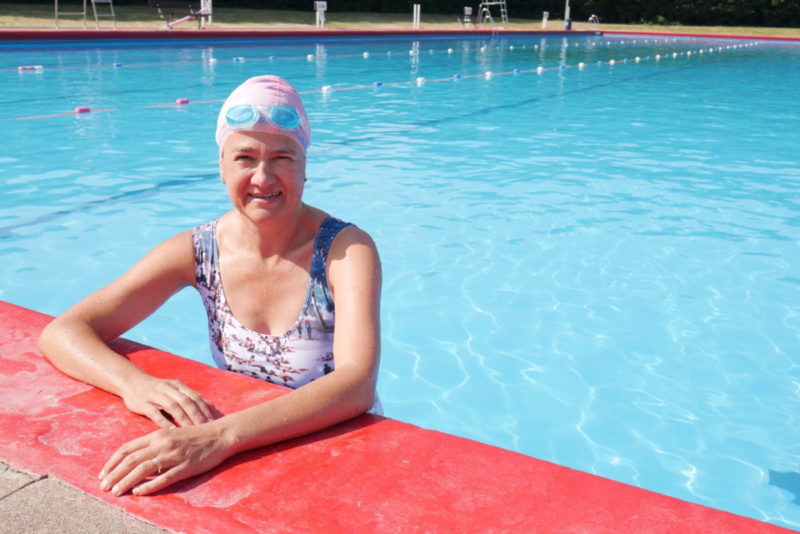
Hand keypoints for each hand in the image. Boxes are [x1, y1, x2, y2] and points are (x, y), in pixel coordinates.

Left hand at [99, 424, 229, 495]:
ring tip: (116, 492)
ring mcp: (174, 456)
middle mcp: (163, 444)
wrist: (220, 434)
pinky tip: (139, 493)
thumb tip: (137, 456)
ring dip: (126, 482)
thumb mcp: (172, 434)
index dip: (112, 462)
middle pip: (131, 460)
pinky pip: (164, 478)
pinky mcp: (185, 467)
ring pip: (143, 470)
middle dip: (114, 474)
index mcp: (157, 435)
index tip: (103, 473)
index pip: (128, 449)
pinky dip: (149, 486)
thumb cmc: (196, 435)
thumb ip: (155, 443)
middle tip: (103, 486)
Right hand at [121, 376, 213, 428]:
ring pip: (173, 407)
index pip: (195, 397)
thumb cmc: (158, 389)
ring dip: (184, 419)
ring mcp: (155, 395)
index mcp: (178, 385)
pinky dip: (165, 422)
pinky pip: (156, 413)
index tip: (213, 421)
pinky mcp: (143, 403)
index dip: (204, 408)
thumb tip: (211, 406)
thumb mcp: (175, 389)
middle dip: (197, 415)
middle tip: (205, 428)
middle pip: (186, 401)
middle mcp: (168, 389)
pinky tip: (172, 431)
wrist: (132, 382)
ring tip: (192, 430)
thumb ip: (190, 397)